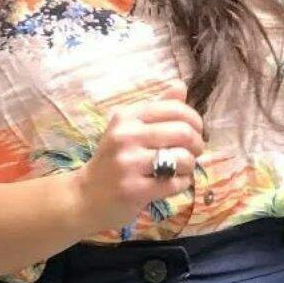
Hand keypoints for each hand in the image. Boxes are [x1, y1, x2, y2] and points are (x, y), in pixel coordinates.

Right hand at [70, 80, 204, 234]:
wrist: (86, 196)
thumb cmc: (113, 160)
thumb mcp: (128, 129)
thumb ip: (157, 108)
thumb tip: (181, 86)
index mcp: (126, 117)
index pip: (175, 108)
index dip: (194, 120)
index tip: (195, 131)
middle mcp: (126, 136)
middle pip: (184, 132)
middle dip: (197, 144)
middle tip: (193, 152)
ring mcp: (128, 163)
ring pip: (183, 158)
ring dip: (190, 166)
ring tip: (180, 169)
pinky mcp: (134, 189)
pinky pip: (175, 183)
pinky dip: (182, 184)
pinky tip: (172, 183)